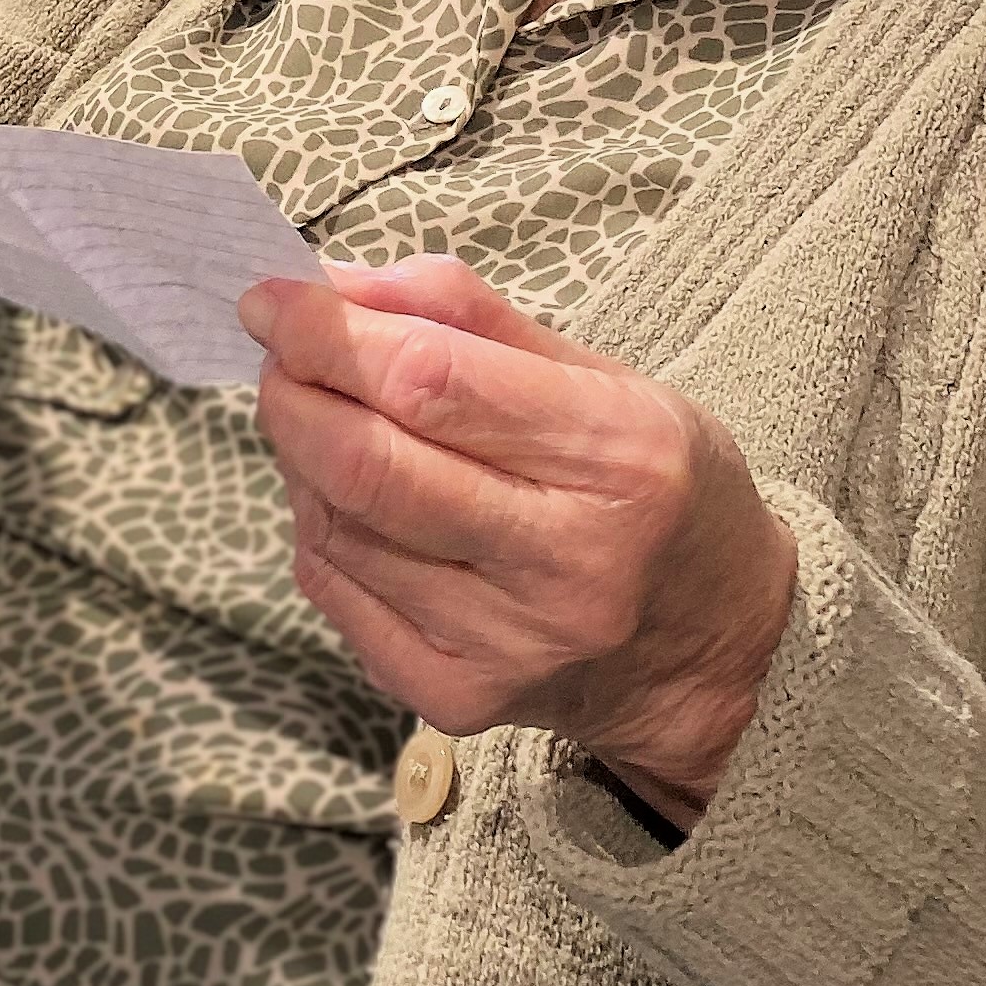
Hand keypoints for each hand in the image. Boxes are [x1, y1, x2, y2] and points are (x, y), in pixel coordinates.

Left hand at [241, 258, 796, 825]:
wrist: (715, 653)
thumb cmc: (652, 485)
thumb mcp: (601, 374)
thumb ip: (466, 316)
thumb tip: (335, 282)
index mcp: (616, 460)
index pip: (431, 384)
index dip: (328, 332)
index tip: (271, 297)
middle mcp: (567, 566)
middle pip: (369, 466)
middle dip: (293, 391)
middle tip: (277, 352)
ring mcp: (510, 647)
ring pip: (340, 528)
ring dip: (302, 455)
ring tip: (328, 420)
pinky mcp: (459, 703)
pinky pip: (337, 593)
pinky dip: (319, 528)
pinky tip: (350, 501)